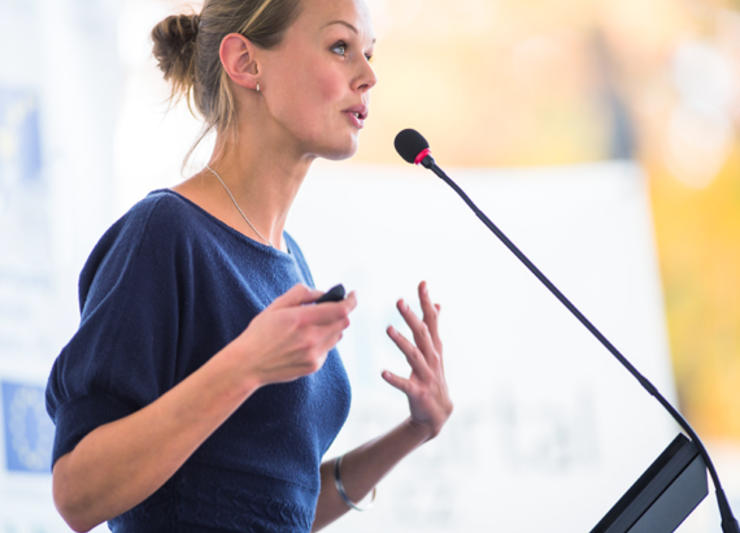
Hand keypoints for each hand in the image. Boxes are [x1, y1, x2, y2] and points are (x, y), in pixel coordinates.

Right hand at [231, 283, 356, 386]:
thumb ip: (301, 294)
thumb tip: (322, 293)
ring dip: (332, 327)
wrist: (248, 364)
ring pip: (337, 336)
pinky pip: (328, 349)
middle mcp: (311, 338)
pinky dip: (323, 341)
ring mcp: (314, 354)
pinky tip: (305, 342)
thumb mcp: (276, 306)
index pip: (341, 309)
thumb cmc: (260, 333)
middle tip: (330, 308)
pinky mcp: (314, 366)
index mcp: (302, 319)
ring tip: (313, 325)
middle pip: (343, 322)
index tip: (353, 294)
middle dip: (340, 312)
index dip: (351, 300)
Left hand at [383, 281, 452, 440]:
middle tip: (399, 301)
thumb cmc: (433, 377)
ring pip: (413, 356)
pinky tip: (382, 373)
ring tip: (388, 329)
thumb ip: (434, 327)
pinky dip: (395, 378)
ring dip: (401, 342)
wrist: (438, 414)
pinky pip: (405, 384)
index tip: (422, 283)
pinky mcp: (418, 392)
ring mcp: (426, 376)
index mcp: (434, 347)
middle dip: (412, 317)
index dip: (426, 302)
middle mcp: (432, 358)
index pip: (432, 320)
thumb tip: (437, 303)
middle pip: (422, 334)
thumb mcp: (435, 351)